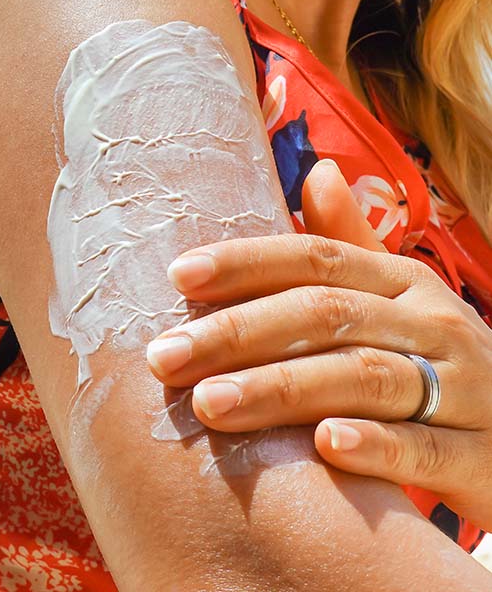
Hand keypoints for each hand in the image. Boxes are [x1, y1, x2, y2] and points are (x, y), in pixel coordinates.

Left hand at [146, 159, 491, 530]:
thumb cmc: (433, 357)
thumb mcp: (400, 295)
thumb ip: (353, 243)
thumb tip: (316, 170)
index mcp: (403, 282)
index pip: (317, 258)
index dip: (247, 262)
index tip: (178, 276)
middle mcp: (432, 322)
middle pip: (327, 314)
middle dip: (240, 332)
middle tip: (166, 358)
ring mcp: (464, 388)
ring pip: (365, 376)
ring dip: (283, 388)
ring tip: (211, 403)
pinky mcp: (481, 455)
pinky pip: (428, 447)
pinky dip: (377, 445)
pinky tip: (324, 446)